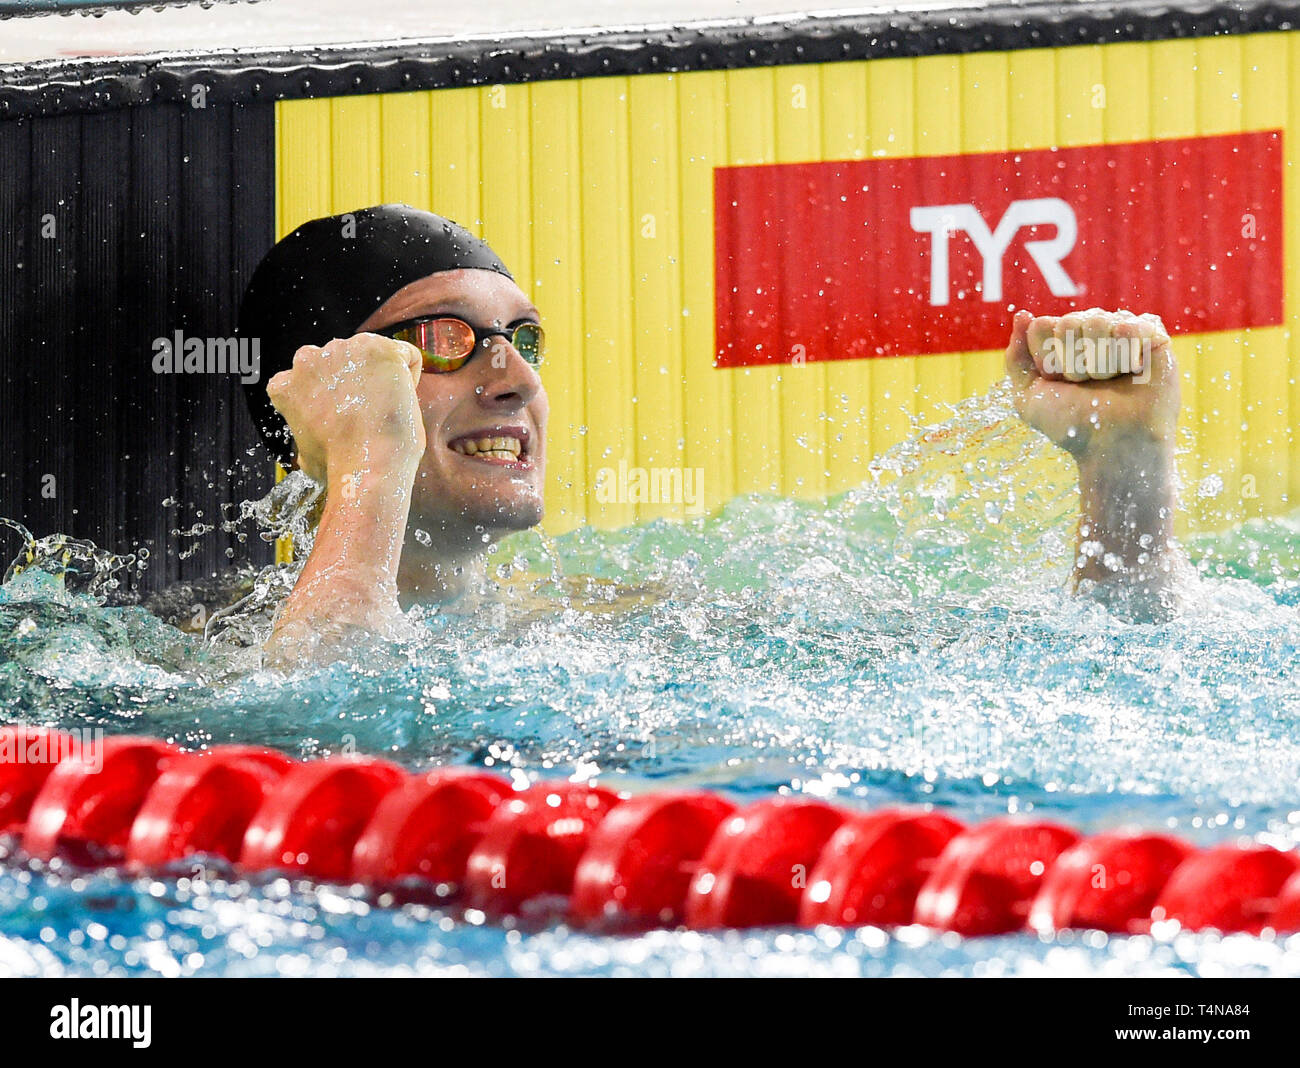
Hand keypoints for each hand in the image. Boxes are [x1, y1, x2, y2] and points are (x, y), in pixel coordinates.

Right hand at [266, 333, 425, 482]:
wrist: (367, 462)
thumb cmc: (340, 465)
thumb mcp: (307, 455)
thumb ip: (308, 437)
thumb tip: (311, 450)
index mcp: (287, 385)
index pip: (311, 378)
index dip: (333, 396)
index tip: (346, 414)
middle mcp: (309, 359)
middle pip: (341, 361)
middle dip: (356, 380)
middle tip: (370, 411)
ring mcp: (343, 350)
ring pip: (371, 355)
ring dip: (382, 375)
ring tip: (386, 408)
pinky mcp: (379, 348)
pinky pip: (404, 355)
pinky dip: (410, 374)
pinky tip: (404, 398)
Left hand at [1005, 307, 1179, 460]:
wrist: (1114, 445)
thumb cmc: (1072, 425)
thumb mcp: (1028, 398)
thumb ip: (1017, 357)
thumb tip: (1023, 315)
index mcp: (1060, 343)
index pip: (1041, 326)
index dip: (1047, 359)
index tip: (1058, 383)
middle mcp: (1089, 333)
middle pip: (1068, 322)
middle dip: (1073, 362)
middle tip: (1086, 385)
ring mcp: (1121, 331)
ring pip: (1098, 320)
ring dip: (1100, 361)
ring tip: (1110, 381)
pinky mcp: (1153, 336)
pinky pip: (1133, 324)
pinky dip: (1128, 351)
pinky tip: (1133, 370)